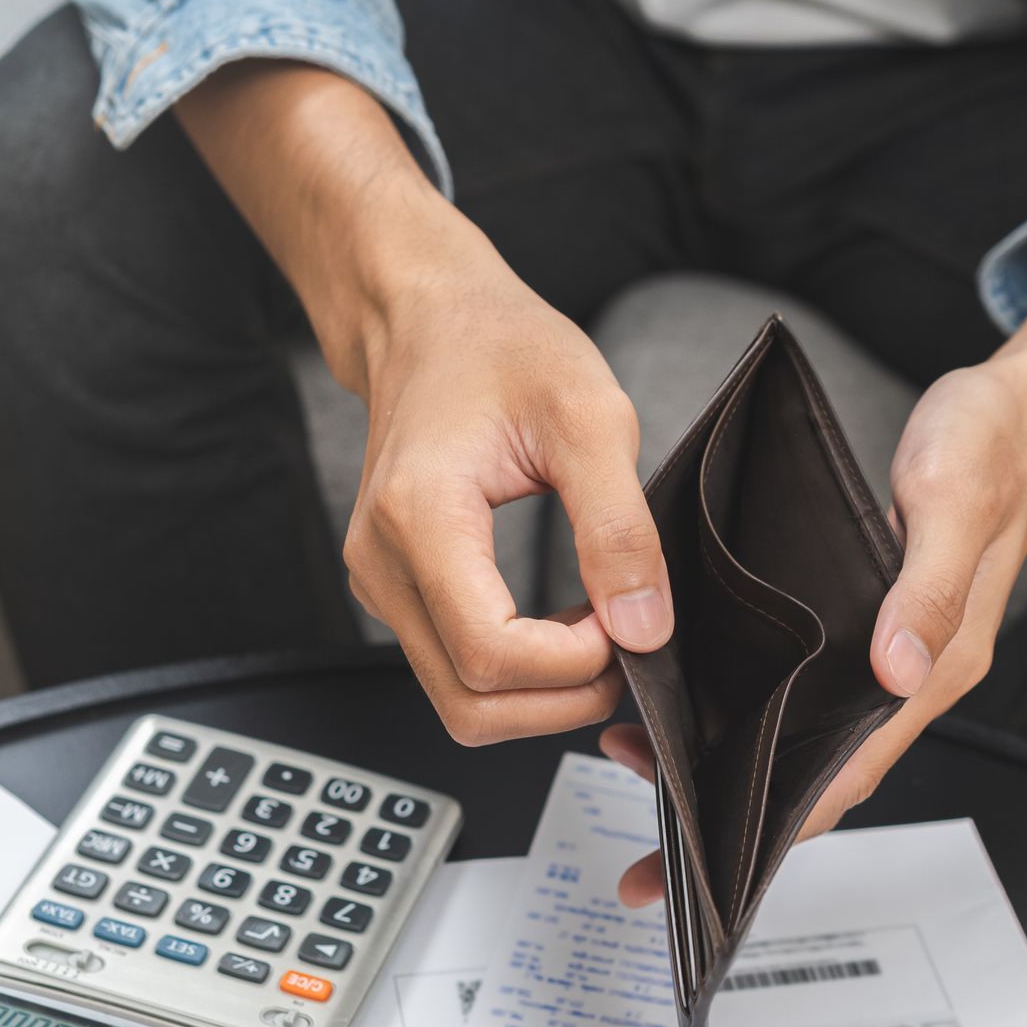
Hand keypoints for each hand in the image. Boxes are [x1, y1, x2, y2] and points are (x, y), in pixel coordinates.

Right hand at [338, 214, 676, 742]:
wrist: (429, 321)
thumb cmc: (501, 347)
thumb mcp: (590, 417)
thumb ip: (620, 528)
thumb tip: (644, 629)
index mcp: (419, 517)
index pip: (490, 656)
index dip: (572, 665)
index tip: (627, 623)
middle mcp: (382, 564)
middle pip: (471, 705)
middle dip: (562, 700)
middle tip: (625, 645)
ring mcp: (381, 584)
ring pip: (461, 703)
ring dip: (541, 695)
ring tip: (598, 632)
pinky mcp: (396, 591)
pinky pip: (454, 670)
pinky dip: (518, 674)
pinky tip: (563, 624)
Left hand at [597, 194, 1026, 904]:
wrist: (1019, 411)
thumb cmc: (991, 448)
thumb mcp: (955, 499)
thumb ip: (930, 587)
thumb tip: (896, 669)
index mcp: (935, 665)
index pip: (849, 773)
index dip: (781, 829)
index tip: (711, 868)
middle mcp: (909, 674)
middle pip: (816, 774)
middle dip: (735, 818)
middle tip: (652, 848)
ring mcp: (889, 653)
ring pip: (803, 734)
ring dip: (731, 760)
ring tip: (643, 761)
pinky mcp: (868, 623)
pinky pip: (803, 687)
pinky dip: (748, 705)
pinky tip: (696, 696)